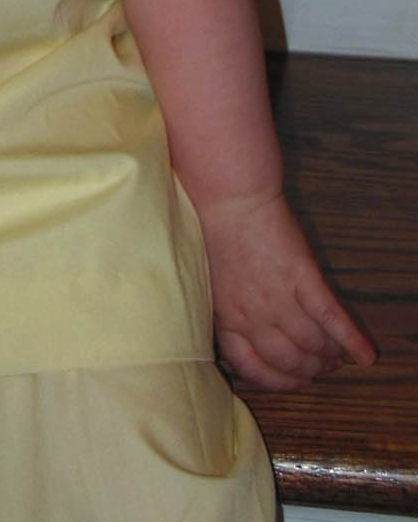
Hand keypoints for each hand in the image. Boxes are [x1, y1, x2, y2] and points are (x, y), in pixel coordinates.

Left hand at [197, 190, 375, 390]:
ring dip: (329, 355)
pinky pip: (331, 318)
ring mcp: (279, 298)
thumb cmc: (216, 235)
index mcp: (228, 318)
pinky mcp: (303, 277)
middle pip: (289, 360)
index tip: (294, 380)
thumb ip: (230, 314)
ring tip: (337, 356)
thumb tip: (247, 342)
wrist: (230, 199)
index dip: (279, 380)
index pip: (254, 368)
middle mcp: (253, 315)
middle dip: (310, 370)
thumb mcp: (214, 283)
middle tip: (323, 367)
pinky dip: (351, 339)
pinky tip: (365, 355)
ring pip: (313, 344)